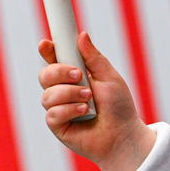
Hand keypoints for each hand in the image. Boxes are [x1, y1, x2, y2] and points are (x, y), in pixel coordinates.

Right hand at [38, 32, 154, 170]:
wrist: (124, 136)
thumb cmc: (119, 108)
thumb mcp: (110, 78)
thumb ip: (94, 58)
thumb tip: (82, 35)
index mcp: (74, 77)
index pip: (55, 60)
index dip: (48, 51)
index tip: (47, 43)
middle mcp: (63, 91)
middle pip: (45, 74)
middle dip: (60, 72)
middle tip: (80, 76)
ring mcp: (59, 108)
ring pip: (48, 94)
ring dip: (70, 94)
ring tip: (89, 100)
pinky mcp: (57, 125)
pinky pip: (52, 113)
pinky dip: (69, 110)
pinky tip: (84, 113)